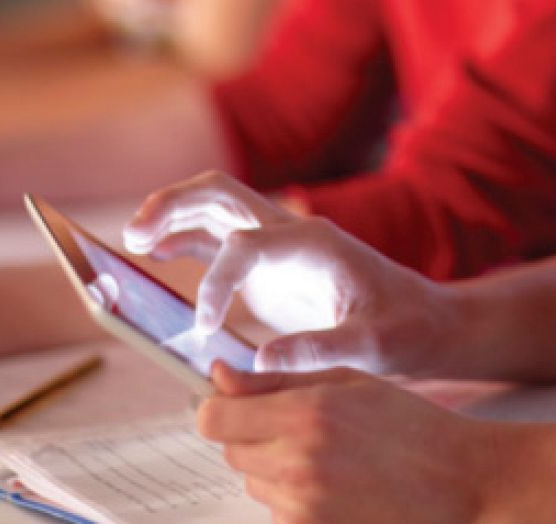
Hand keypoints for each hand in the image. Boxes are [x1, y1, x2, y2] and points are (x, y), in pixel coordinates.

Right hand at [124, 172, 456, 373]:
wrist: (424, 322)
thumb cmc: (405, 330)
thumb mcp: (374, 347)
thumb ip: (323, 350)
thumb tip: (261, 362)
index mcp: (314, 243)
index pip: (246, 242)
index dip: (216, 281)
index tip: (205, 326)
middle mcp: (290, 233)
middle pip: (222, 194)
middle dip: (175, 205)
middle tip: (133, 233)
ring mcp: (276, 245)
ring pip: (214, 208)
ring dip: (171, 215)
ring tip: (130, 240)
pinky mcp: (268, 265)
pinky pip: (216, 241)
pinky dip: (182, 241)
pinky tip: (153, 253)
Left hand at [198, 362, 490, 523]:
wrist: (460, 481)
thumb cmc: (410, 425)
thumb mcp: (347, 381)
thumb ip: (275, 380)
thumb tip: (218, 376)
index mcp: (304, 414)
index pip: (214, 419)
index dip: (221, 408)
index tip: (237, 404)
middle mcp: (296, 464)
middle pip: (232, 453)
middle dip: (255, 437)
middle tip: (305, 428)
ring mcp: (303, 508)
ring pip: (255, 484)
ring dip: (278, 470)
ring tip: (332, 459)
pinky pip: (279, 513)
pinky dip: (297, 500)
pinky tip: (340, 487)